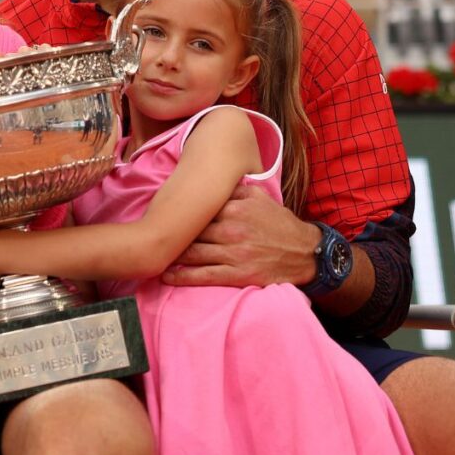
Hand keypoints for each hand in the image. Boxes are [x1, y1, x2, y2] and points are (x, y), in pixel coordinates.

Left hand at [161, 185, 319, 287]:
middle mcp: (231, 230)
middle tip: (148, 233)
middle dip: (170, 233)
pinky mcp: (237, 274)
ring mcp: (233, 253)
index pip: (197, 208)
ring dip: (170, 254)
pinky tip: (166, 275)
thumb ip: (233, 189)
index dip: (178, 211)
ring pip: (192, 253)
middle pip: (191, 231)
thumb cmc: (279, 224)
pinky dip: (182, 276)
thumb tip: (208, 178)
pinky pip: (203, 276)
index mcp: (234, 208)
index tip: (159, 211)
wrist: (305, 253)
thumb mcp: (259, 197)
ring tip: (152, 253)